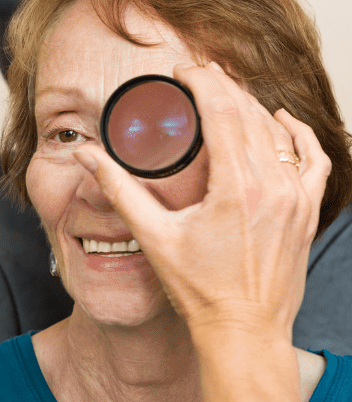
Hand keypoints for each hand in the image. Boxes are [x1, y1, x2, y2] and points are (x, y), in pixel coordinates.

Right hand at [73, 62, 330, 339]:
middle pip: (251, 114)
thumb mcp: (154, 236)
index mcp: (236, 188)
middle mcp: (274, 186)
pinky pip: (312, 158)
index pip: (224, 112)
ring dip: (253, 106)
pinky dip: (298, 134)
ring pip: (279, 132)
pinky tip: (282, 120)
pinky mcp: (307, 211)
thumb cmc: (199, 290)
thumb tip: (89, 156)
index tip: (185, 70)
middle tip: (200, 74)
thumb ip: (120, 189)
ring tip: (228, 92)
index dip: (203, 82)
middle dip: (224, 87)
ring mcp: (296, 198)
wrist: (244, 331)